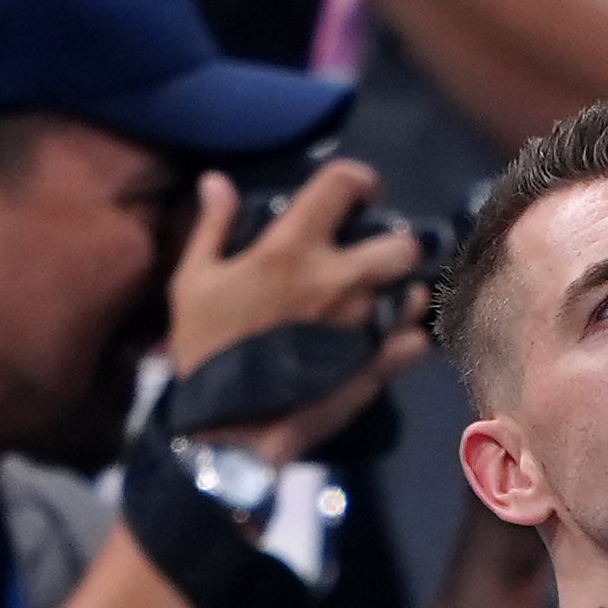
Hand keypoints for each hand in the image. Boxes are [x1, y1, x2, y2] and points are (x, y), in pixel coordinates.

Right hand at [167, 163, 433, 462]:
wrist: (225, 426)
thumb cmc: (205, 347)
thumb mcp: (192, 281)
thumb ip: (213, 227)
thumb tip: (215, 181)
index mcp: (293, 248)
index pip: (345, 184)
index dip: (359, 181)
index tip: (359, 194)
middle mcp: (340, 280)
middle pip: (402, 244)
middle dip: (396, 244)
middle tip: (376, 255)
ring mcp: (363, 325)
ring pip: (414, 294)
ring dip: (404, 292)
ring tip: (384, 300)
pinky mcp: (375, 367)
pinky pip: (414, 343)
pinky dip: (410, 338)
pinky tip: (394, 339)